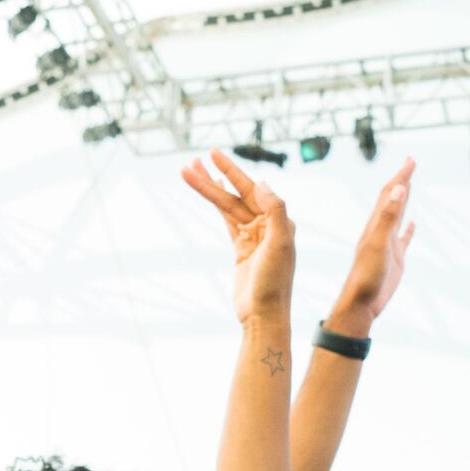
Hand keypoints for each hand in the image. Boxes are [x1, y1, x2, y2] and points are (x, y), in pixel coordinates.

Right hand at [181, 149, 295, 323]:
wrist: (263, 315)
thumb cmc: (274, 283)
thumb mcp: (280, 244)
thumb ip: (275, 211)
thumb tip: (261, 183)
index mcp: (279, 220)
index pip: (252, 189)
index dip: (232, 171)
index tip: (215, 155)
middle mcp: (267, 224)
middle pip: (236, 195)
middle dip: (215, 177)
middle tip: (195, 160)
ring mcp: (252, 236)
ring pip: (227, 207)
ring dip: (209, 190)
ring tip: (189, 172)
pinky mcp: (241, 248)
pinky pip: (227, 220)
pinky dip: (217, 206)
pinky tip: (210, 191)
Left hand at [325, 158, 415, 334]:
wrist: (361, 303)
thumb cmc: (367, 276)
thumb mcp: (379, 243)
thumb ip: (388, 217)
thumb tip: (398, 188)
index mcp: (376, 225)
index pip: (389, 194)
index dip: (400, 176)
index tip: (411, 160)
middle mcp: (381, 231)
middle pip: (392, 200)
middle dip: (402, 180)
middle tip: (410, 163)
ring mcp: (388, 244)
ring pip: (397, 216)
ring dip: (404, 199)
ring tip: (410, 184)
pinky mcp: (394, 259)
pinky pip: (403, 239)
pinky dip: (409, 228)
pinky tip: (413, 223)